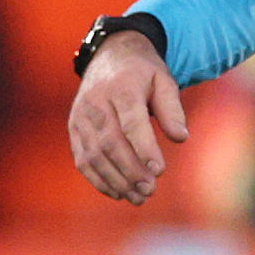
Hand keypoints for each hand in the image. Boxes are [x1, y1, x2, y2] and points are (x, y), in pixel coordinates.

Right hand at [66, 34, 186, 204]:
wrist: (110, 57)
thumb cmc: (143, 73)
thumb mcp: (164, 80)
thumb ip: (172, 109)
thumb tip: (180, 138)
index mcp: (121, 87)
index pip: (131, 121)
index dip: (144, 148)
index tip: (159, 170)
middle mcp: (96, 102)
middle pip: (110, 142)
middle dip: (130, 170)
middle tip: (151, 190)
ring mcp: (80, 117)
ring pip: (94, 154)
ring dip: (116, 180)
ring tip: (138, 198)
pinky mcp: (74, 130)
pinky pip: (83, 159)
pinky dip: (98, 179)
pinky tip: (118, 193)